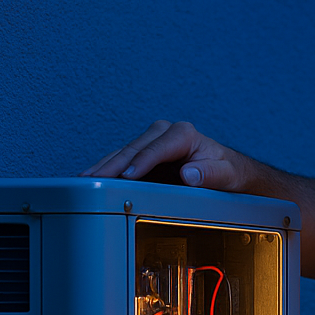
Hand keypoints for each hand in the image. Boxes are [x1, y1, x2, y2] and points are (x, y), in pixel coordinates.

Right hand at [81, 120, 252, 190]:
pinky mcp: (145, 155)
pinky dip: (108, 170)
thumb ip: (211, 174)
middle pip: (134, 149)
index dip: (140, 162)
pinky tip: (94, 179)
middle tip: (94, 179)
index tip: (127, 175)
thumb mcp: (226, 174)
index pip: (156, 149)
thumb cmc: (228, 171)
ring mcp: (153, 143)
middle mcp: (165, 133)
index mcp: (183, 134)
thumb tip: (190, 174)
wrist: (229, 171)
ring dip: (104, 167)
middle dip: (113, 164)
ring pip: (123, 153)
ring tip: (85, 180)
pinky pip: (123, 161)